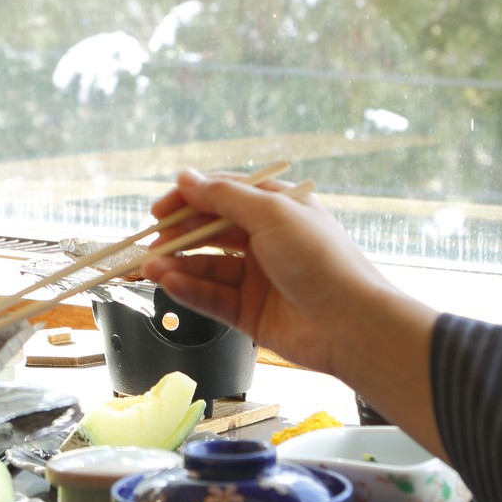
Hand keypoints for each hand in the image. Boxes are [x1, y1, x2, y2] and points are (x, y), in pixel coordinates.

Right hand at [144, 169, 445, 454]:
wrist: (352, 323)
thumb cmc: (320, 259)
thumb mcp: (271, 214)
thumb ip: (224, 197)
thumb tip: (186, 177)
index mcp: (277, 208)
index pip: (224, 195)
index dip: (189, 199)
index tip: (158, 210)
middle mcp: (267, 240)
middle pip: (211, 232)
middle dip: (178, 236)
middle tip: (149, 244)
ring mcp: (258, 278)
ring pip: (207, 267)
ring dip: (177, 266)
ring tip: (150, 268)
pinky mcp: (251, 313)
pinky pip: (213, 297)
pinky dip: (190, 290)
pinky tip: (171, 285)